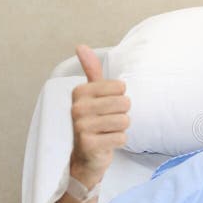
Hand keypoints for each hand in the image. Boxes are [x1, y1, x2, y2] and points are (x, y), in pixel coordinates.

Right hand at [69, 45, 129, 186]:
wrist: (86, 156)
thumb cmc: (94, 122)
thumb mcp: (92, 95)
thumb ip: (91, 71)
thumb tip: (81, 46)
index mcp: (80, 92)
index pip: (120, 87)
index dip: (120, 98)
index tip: (106, 107)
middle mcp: (77, 108)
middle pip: (124, 103)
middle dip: (123, 114)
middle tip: (109, 121)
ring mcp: (81, 126)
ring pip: (124, 120)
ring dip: (121, 128)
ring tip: (107, 132)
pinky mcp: (89, 144)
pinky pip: (121, 137)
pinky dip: (119, 141)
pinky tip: (107, 142)